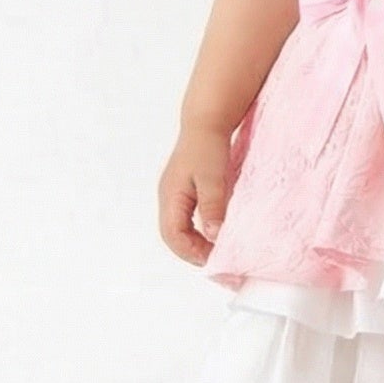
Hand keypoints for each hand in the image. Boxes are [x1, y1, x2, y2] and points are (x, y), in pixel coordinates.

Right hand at [157, 122, 235, 265]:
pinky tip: (214, 231)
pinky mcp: (183, 191)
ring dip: (194, 242)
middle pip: (173, 236)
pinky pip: (185, 219)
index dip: (190, 252)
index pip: (173, 235)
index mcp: (171, 196)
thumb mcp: (214, 177)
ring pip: (178, 229)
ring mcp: (174, 195)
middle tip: (215, 260)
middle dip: (192, 251)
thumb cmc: (208, 146)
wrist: (206, 122)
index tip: (212, 260)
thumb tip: (214, 236)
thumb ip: (213, 206)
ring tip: (215, 250)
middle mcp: (168, 198)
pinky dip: (197, 231)